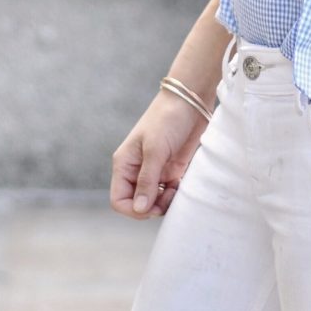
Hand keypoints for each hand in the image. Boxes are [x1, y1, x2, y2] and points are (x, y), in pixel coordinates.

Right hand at [110, 88, 210, 218]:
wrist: (191, 100)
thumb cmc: (168, 118)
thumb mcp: (155, 149)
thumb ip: (147, 180)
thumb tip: (139, 209)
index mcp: (125, 164)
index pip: (119, 200)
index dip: (133, 209)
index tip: (152, 206)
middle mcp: (137, 170)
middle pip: (137, 203)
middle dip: (151, 207)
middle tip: (167, 197)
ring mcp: (155, 170)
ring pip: (153, 200)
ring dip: (163, 202)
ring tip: (175, 190)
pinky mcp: (171, 169)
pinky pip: (168, 192)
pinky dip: (174, 194)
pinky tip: (181, 185)